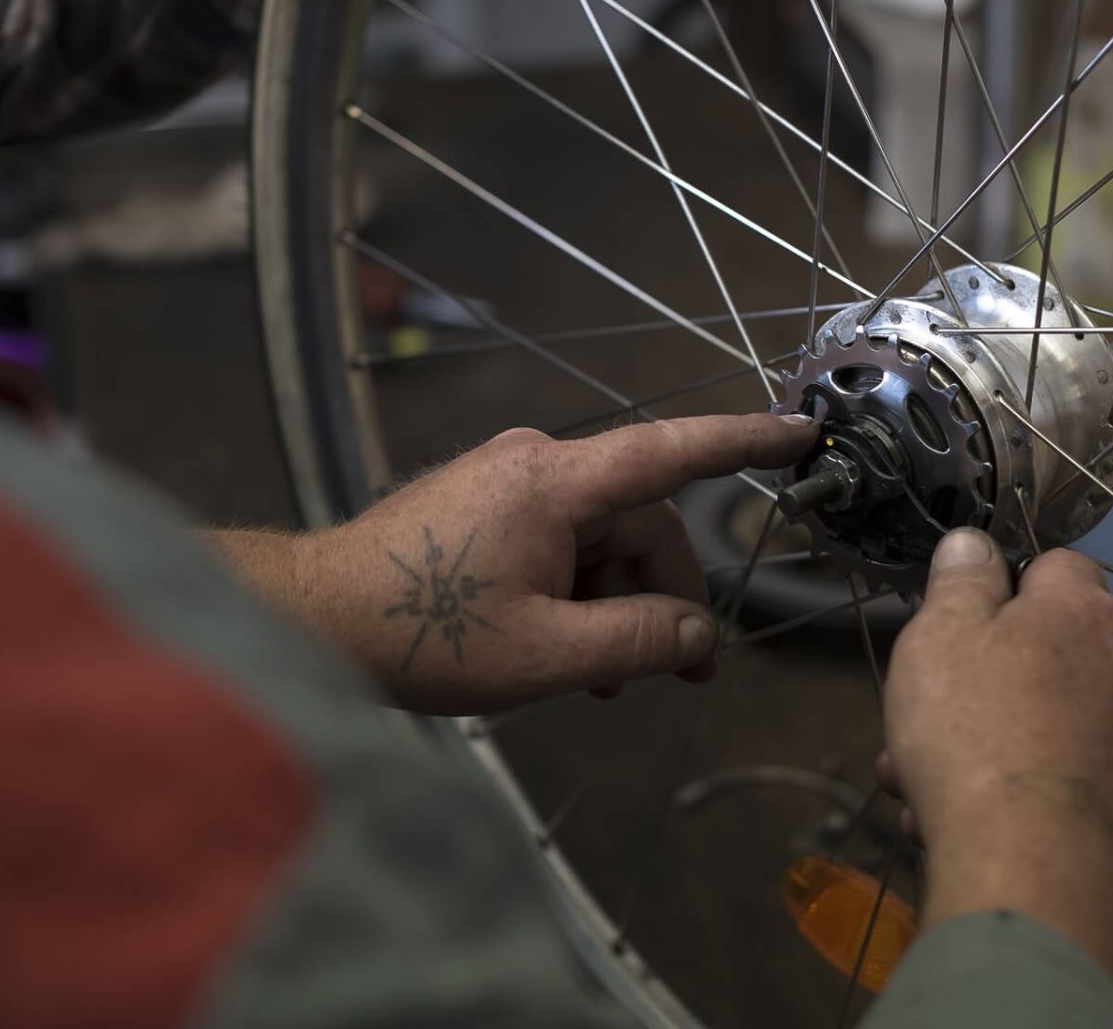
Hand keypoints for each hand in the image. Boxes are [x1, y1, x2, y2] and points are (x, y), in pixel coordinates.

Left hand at [248, 413, 815, 711]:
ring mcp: (509, 482)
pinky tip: (573, 656)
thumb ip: (639, 641)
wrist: (310, 620)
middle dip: (665, 596)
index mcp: (555, 482)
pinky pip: (564, 544)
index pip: (672, 451)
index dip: (745, 441)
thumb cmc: (418, 635)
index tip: (801, 432)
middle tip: (681, 674)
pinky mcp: (488, 506)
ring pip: (603, 541)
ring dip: (618, 605)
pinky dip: (580, 594)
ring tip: (608, 681)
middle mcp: (537, 464)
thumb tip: (699, 636)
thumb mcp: (545, 655)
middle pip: (641, 522)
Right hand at [878, 528, 1112, 982]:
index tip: (957, 617)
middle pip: (1037, 651)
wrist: (1030, 868)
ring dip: (972, 742)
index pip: (1054, 564)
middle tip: (915, 712)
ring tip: (913, 780)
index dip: (1001, 583)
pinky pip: (1046, 776)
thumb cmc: (976, 735)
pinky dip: (1002, 789)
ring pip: (1032, 720)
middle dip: (970, 681)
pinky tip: (948, 819)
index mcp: (1081, 612)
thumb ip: (959, 582)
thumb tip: (973, 542)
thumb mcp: (942, 635)